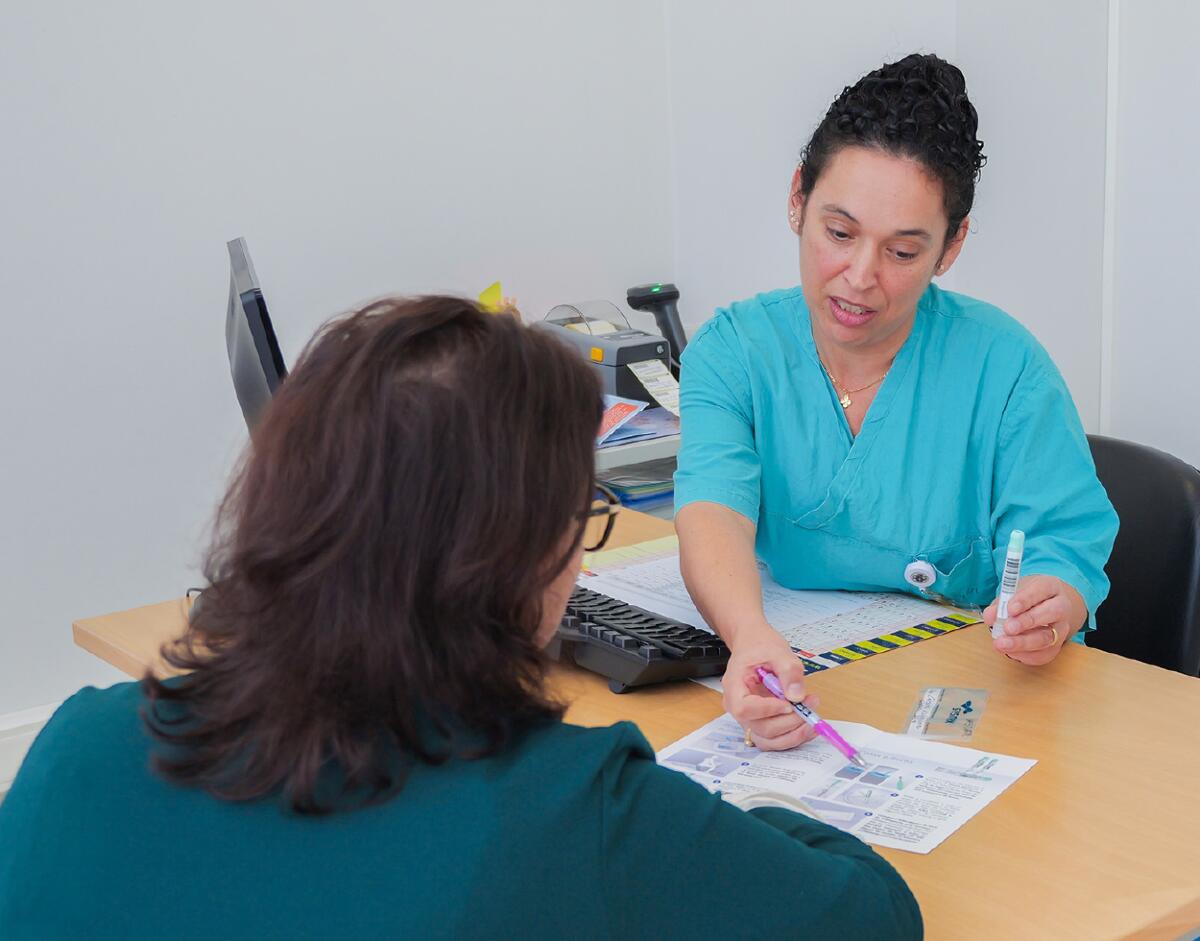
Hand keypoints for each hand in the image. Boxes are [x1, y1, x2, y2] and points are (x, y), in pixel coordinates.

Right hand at [721, 624, 818, 750]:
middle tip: (810, 704)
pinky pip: (774, 738)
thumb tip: (797, 696)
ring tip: (812, 716)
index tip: (789, 703)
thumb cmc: (760, 646)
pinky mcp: (761, 723)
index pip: (744, 708)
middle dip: (789, 721)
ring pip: (768, 739)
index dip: (767, 710)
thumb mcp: (778, 651)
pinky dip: (792, 736)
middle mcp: (738, 707)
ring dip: (793, 733)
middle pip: (760, 727)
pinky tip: (808, 725)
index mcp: (734, 686)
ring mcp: (749, 718)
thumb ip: (789, 672)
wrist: (755, 645)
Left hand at [982, 574, 1085, 664]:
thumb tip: (990, 617)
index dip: (1025, 600)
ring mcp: (1062, 628)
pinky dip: (1025, 654)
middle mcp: (1062, 607)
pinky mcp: (1057, 646)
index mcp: (1050, 587)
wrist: (1044, 608)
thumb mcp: (1012, 594)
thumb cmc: (1026, 599)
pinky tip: (1010, 651)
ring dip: (1023, 643)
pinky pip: (1044, 654)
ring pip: (1048, 638)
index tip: (1010, 609)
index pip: (1041, 590)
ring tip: (1002, 644)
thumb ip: (1000, 604)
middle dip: (1028, 621)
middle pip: (1051, 613)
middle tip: (1008, 628)